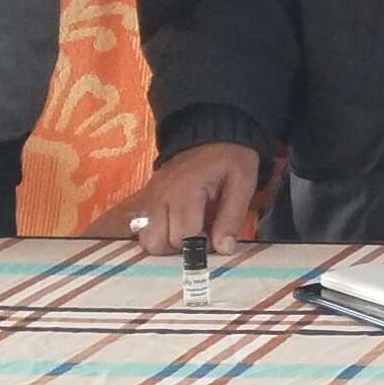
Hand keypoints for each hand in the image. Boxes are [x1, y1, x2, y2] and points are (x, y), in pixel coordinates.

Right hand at [131, 141, 268, 255]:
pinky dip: (157, 234)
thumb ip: (232, 217)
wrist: (210, 135)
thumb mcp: (242, 183)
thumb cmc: (230, 159)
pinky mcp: (146, 199)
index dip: (200, 246)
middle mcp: (161, 195)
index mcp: (186, 190)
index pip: (182, 236)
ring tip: (189, 232)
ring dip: (167, 244)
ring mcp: (150, 198)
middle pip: (158, 243)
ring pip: (146, 240)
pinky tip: (176, 226)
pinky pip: (141, 228)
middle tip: (202, 235)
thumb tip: (223, 249)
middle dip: (182, 248)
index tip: (215, 238)